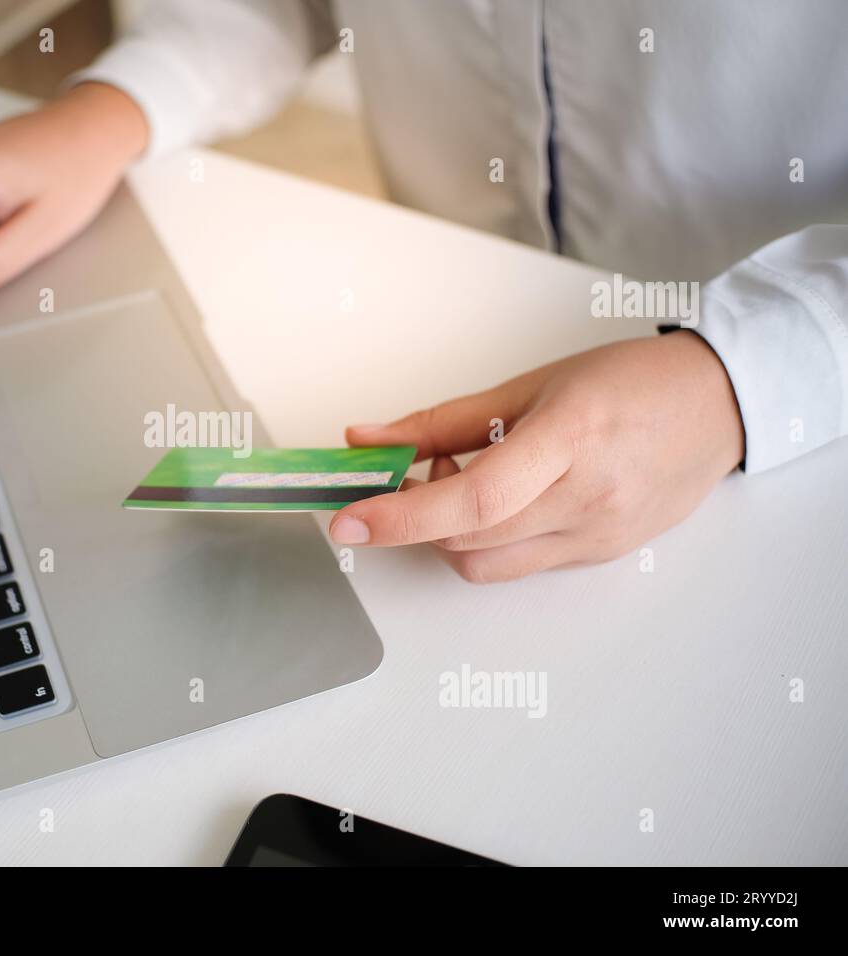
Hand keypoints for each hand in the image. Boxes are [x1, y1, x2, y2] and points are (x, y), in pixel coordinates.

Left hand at [328, 332, 745, 582]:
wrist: (718, 405)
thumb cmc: (628, 382)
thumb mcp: (528, 386)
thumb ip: (440, 420)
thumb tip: (366, 439)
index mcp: (569, 440)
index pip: (471, 499)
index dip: (401, 516)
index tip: (350, 520)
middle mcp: (586, 498)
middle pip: (467, 537)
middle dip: (417, 514)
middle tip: (420, 470)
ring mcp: (597, 535)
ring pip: (485, 563)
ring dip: (450, 532)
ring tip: (471, 480)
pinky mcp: (601, 556)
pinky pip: (519, 565)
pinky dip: (488, 539)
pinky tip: (505, 500)